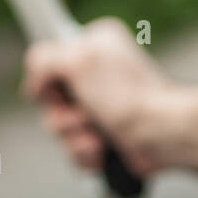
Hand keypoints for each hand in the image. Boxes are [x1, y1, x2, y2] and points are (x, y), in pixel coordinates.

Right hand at [21, 17, 172, 176]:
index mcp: (95, 43)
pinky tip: (102, 149)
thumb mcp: (78, 59)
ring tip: (97, 135)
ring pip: (60, 126)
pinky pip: (75, 148)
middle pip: (51, 99)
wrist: (161, 134)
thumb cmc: (128, 95)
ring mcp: (101, 105)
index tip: (58, 88)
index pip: (49, 58)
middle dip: (61, 115)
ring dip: (73, 136)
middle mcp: (98, 72)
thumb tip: (36, 82)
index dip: (48, 81)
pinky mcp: (105, 134)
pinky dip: (85, 153)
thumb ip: (43, 58)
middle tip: (84, 114)